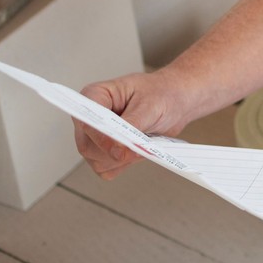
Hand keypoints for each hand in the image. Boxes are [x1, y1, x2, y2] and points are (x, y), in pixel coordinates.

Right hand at [75, 70, 201, 179]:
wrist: (176, 101)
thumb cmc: (162, 93)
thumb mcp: (150, 105)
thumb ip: (132, 126)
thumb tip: (118, 148)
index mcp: (95, 95)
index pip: (86, 120)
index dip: (101, 137)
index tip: (119, 149)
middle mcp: (91, 117)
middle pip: (87, 146)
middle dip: (114, 152)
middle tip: (140, 148)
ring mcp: (96, 136)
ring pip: (96, 161)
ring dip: (122, 159)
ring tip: (143, 143)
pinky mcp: (105, 152)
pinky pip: (106, 169)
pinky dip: (124, 165)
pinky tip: (138, 151)